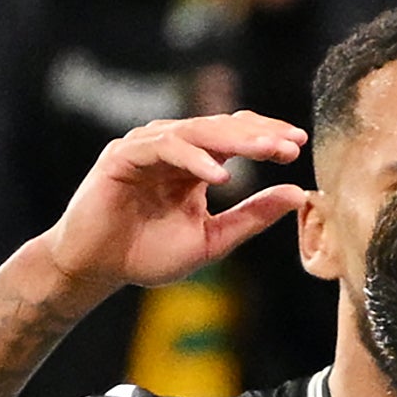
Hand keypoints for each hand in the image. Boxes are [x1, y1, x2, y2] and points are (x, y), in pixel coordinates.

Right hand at [43, 115, 309, 299]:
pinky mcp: (123, 156)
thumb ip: (251, 216)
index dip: (267, 137)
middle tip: (291, 144)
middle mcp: (172, 148)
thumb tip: (297, 194)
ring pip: (196, 131)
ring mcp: (146, 147)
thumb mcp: (212, 239)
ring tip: (266, 152)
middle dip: (259, 134)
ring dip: (234, 140)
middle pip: (221, 128)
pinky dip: (194, 159)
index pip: (236, 136)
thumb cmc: (147, 253)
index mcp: (195, 163)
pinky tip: (220, 175)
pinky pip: (164, 149)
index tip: (299, 146)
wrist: (96, 268)